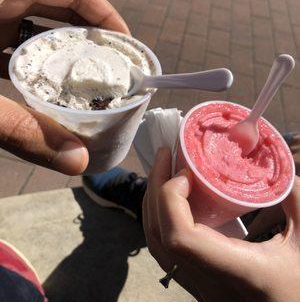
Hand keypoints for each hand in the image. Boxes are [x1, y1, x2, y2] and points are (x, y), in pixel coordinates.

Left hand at [0, 0, 128, 174]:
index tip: (127, 48)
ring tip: (87, 90)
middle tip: (112, 75)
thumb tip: (77, 163)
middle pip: (61, 10)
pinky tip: (43, 96)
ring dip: (61, 60)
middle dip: (90, 42)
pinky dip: (31, 70)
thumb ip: (21, 129)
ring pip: (36, 33)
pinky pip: (12, 48)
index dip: (107, 16)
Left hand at [143, 148, 299, 301]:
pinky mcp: (196, 284)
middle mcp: (207, 281)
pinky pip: (164, 251)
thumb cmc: (299, 288)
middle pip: (159, 234)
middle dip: (156, 188)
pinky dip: (160, 219)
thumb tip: (285, 172)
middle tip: (165, 155)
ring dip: (154, 202)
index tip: (185, 173)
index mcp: (235, 270)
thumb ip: (297, 203)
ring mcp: (197, 286)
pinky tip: (172, 201)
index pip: (181, 238)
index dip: (171, 199)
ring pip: (155, 244)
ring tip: (163, 172)